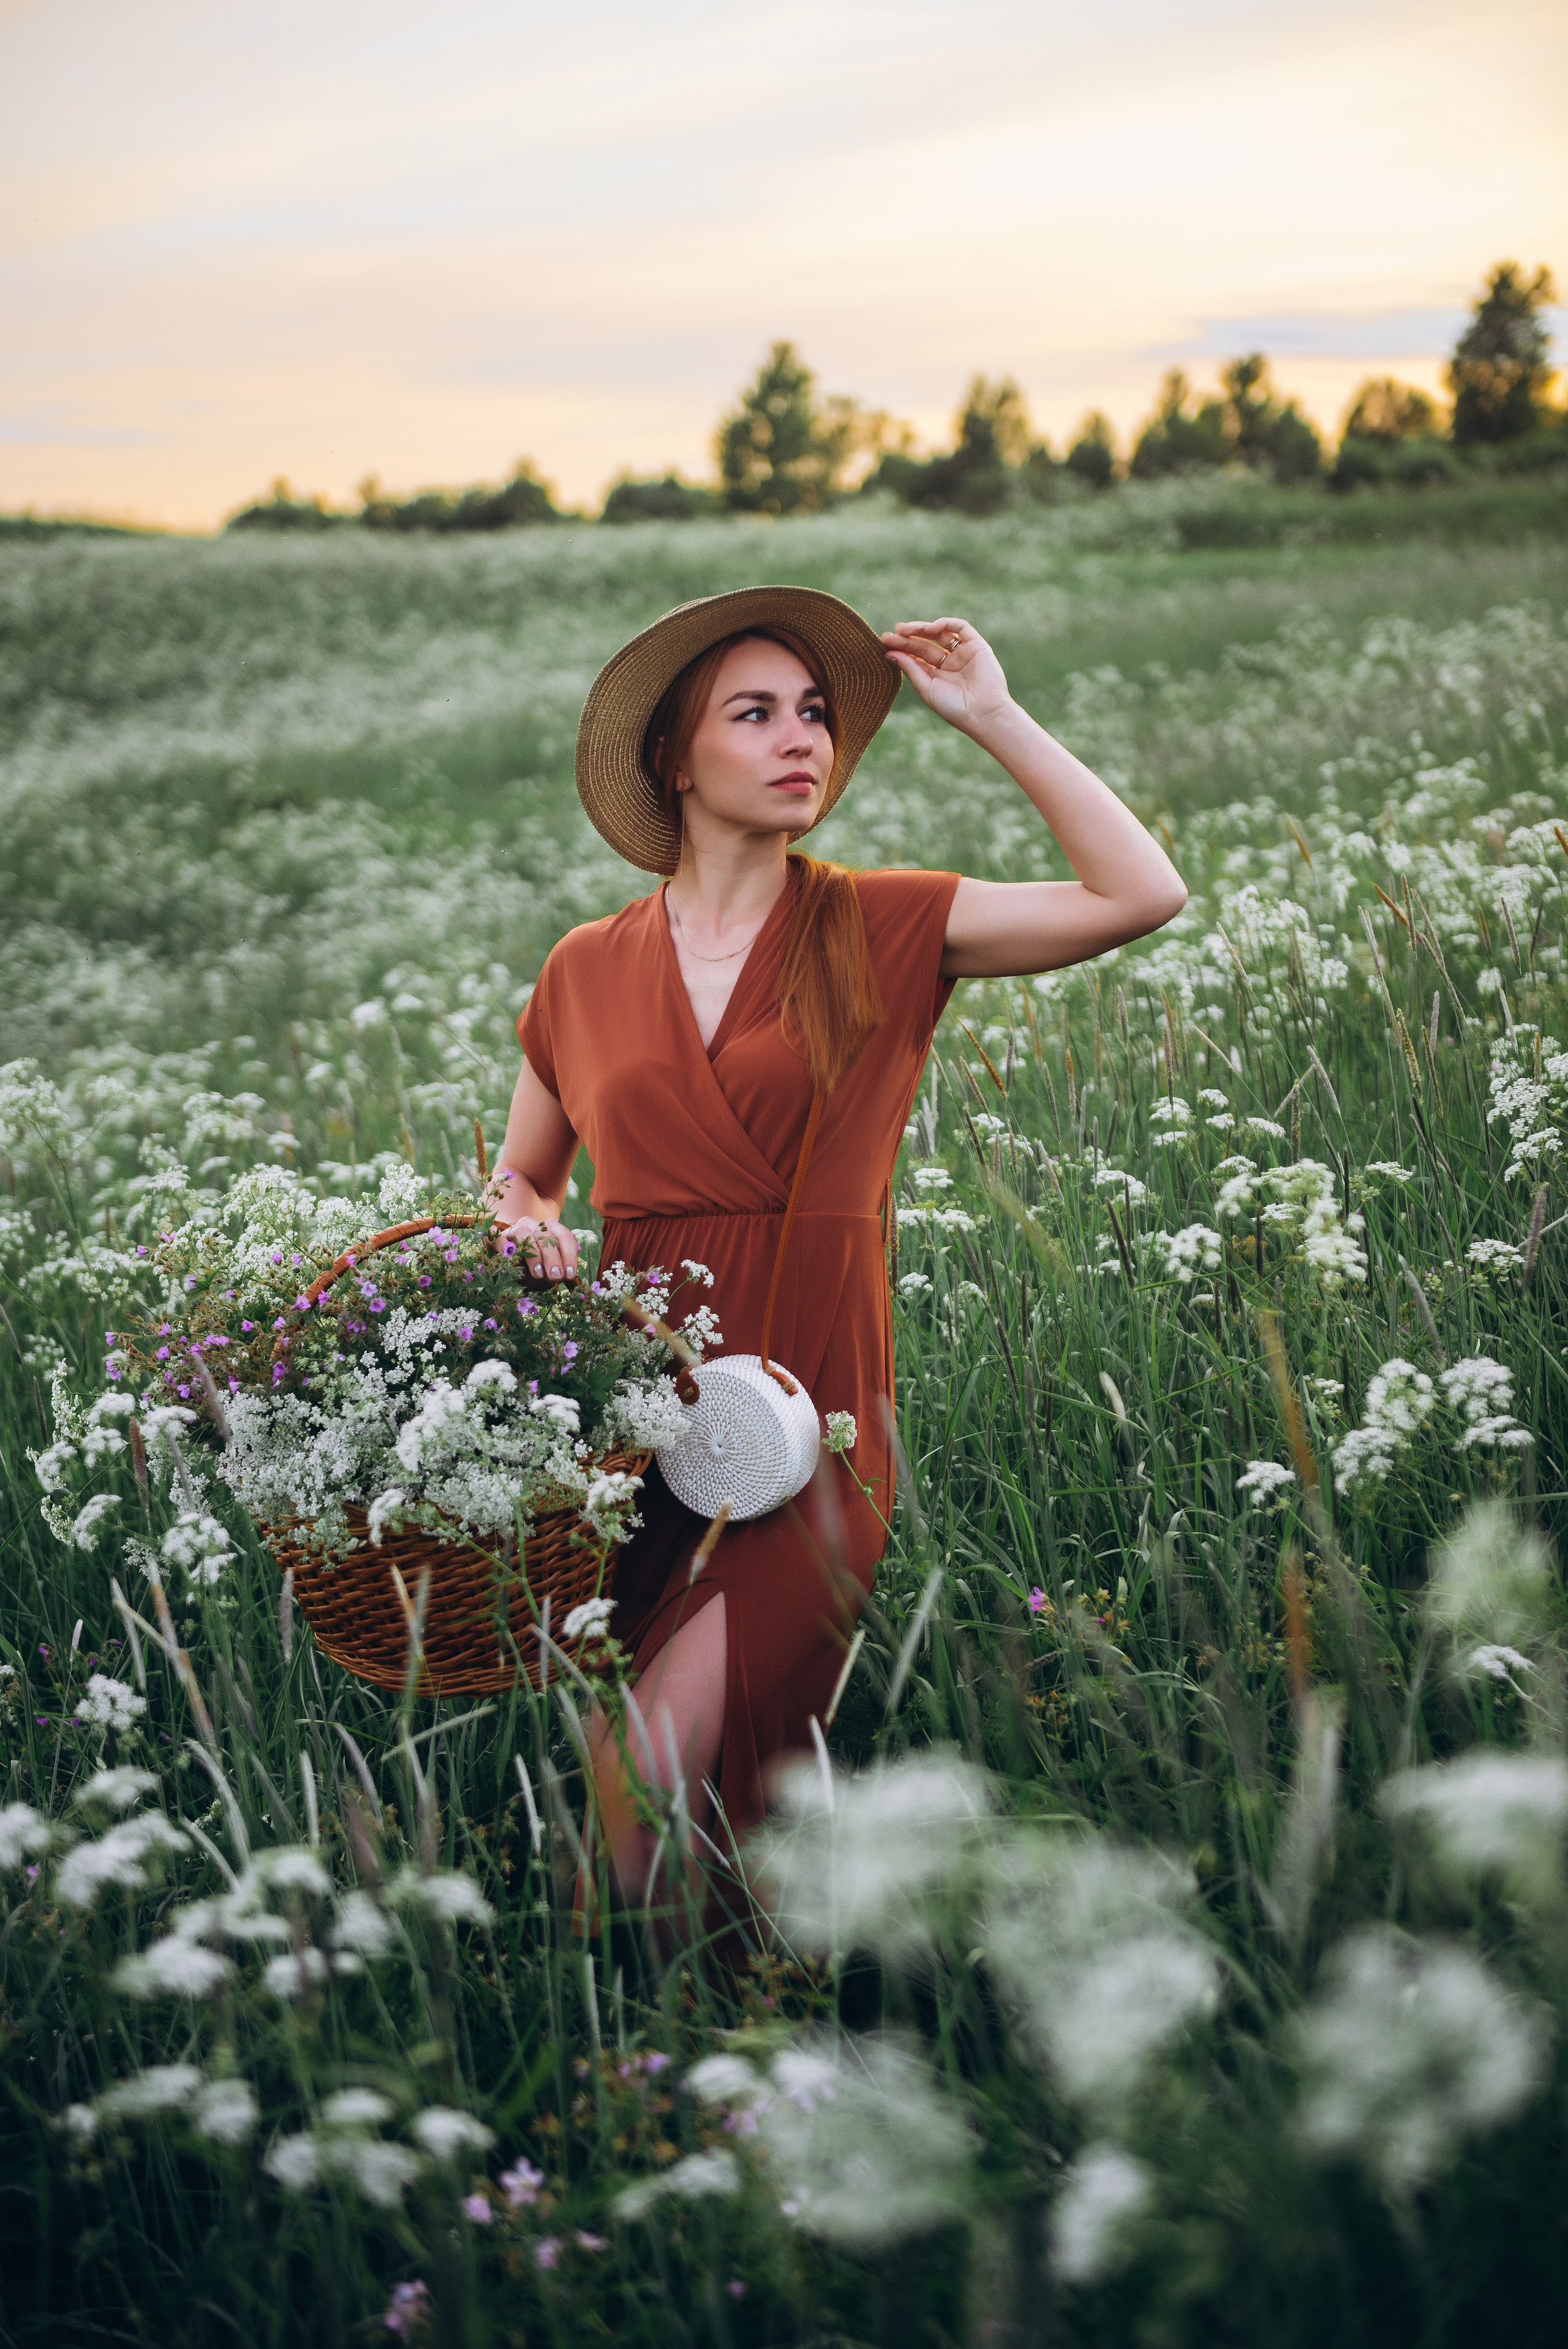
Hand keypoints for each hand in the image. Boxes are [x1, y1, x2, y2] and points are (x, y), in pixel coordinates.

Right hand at [501, 1216, 579, 1282]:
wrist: (514, 1273)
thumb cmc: (536, 1272)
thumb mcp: (550, 1272)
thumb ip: (558, 1270)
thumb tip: (561, 1274)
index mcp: (552, 1230)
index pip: (564, 1236)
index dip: (569, 1255)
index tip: (569, 1274)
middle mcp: (535, 1225)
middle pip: (546, 1235)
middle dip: (552, 1257)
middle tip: (555, 1276)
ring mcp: (516, 1229)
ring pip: (524, 1233)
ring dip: (533, 1255)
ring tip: (538, 1274)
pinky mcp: (500, 1238)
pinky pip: (502, 1240)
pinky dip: (508, 1252)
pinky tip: (513, 1266)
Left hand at [881, 618, 1011, 738]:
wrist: (982, 713)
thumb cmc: (953, 707)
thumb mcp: (926, 688)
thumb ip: (910, 668)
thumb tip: (890, 653)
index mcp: (937, 675)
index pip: (916, 657)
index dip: (901, 649)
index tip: (886, 644)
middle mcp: (950, 663)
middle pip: (925, 644)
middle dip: (908, 638)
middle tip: (891, 634)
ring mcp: (963, 653)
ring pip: (940, 633)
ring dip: (922, 628)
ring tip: (904, 629)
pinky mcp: (976, 645)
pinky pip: (960, 628)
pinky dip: (945, 624)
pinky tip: (930, 627)